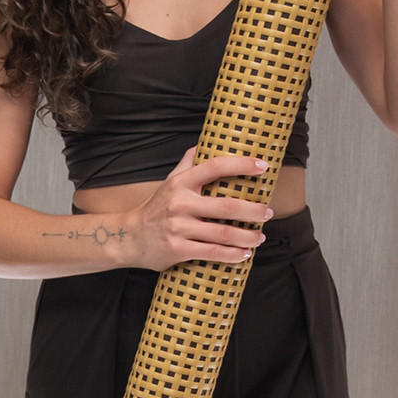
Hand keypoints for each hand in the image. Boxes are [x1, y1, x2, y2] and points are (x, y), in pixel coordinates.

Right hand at [129, 148, 270, 269]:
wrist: (129, 237)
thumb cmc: (156, 208)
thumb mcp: (169, 181)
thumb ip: (187, 163)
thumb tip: (204, 143)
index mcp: (181, 183)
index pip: (215, 167)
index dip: (241, 165)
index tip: (263, 166)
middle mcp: (180, 203)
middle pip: (226, 206)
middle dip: (253, 211)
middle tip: (268, 213)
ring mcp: (179, 228)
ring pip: (223, 233)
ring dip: (247, 237)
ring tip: (260, 237)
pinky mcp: (178, 249)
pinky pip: (212, 253)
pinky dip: (233, 255)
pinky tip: (245, 254)